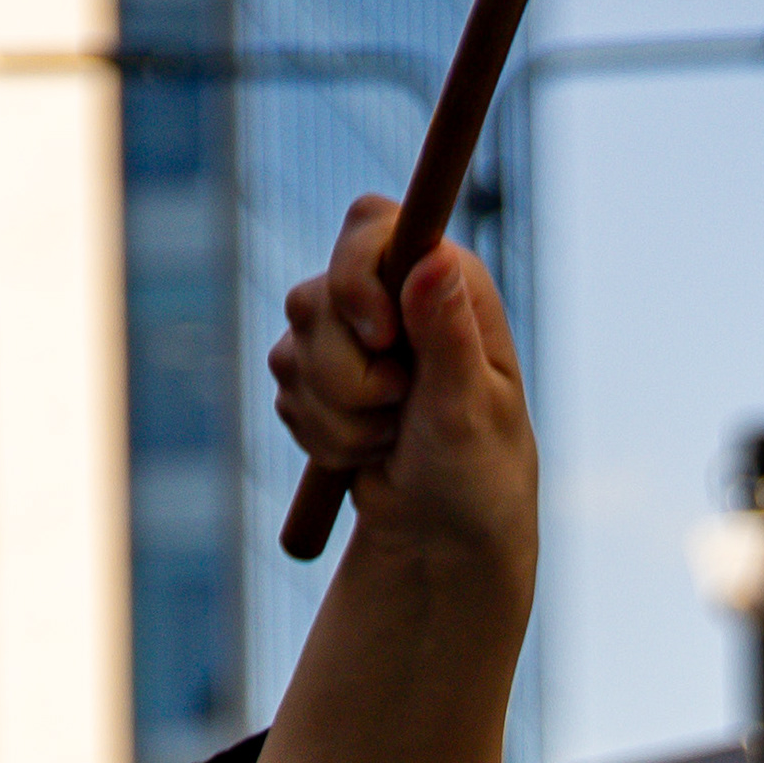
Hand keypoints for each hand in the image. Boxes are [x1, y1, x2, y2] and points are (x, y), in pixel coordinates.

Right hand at [268, 207, 536, 659]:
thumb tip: (435, 256)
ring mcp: (349, 333)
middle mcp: (392, 293)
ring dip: (338, 415)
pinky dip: (322, 435)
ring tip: (391, 438)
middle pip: (316, 297)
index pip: (369, 224)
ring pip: (291, 351)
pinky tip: (366, 451)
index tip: (380, 337)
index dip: (355, 274)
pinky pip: (285, 392)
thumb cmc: (478, 474)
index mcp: (443, 279)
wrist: (444, 538)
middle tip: (400, 411)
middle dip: (348, 376)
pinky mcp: (317, 374)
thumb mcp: (470, 409)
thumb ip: (448, 335)